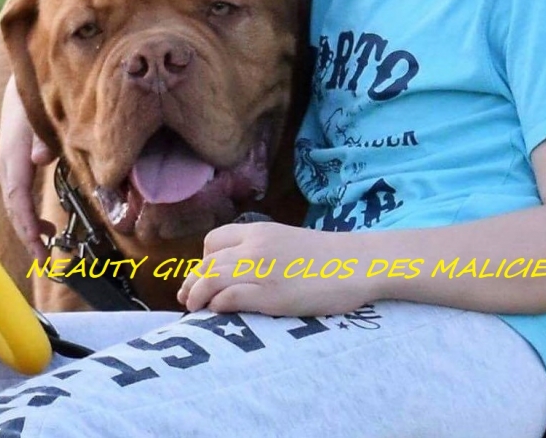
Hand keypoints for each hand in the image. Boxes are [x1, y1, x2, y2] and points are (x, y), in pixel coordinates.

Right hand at [0, 75, 56, 262]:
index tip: (38, 245)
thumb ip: (43, 135)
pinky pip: (19, 194)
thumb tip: (40, 158)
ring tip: (48, 245)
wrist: (24, 74)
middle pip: (13, 205)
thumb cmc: (39, 92)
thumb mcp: (43, 109)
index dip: (26, 222)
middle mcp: (8, 161)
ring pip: (15, 202)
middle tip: (45, 259)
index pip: (16, 195)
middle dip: (27, 234)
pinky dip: (28, 213)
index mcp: (14, 152)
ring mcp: (10, 162)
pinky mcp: (16, 162)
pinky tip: (43, 225)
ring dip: (28, 226)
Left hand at [177, 221, 365, 316]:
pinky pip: (230, 298)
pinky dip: (217, 306)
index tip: (204, 276)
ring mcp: (262, 270)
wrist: (358, 263)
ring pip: (211, 278)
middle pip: (207, 262)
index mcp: (260, 231)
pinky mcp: (271, 295)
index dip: (203, 260)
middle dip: (192, 281)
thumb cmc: (328, 256)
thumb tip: (240, 267)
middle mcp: (256, 247)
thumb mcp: (288, 241)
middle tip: (187, 298)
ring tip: (193, 309)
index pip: (213, 240)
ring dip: (197, 295)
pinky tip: (218, 313)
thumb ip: (263, 249)